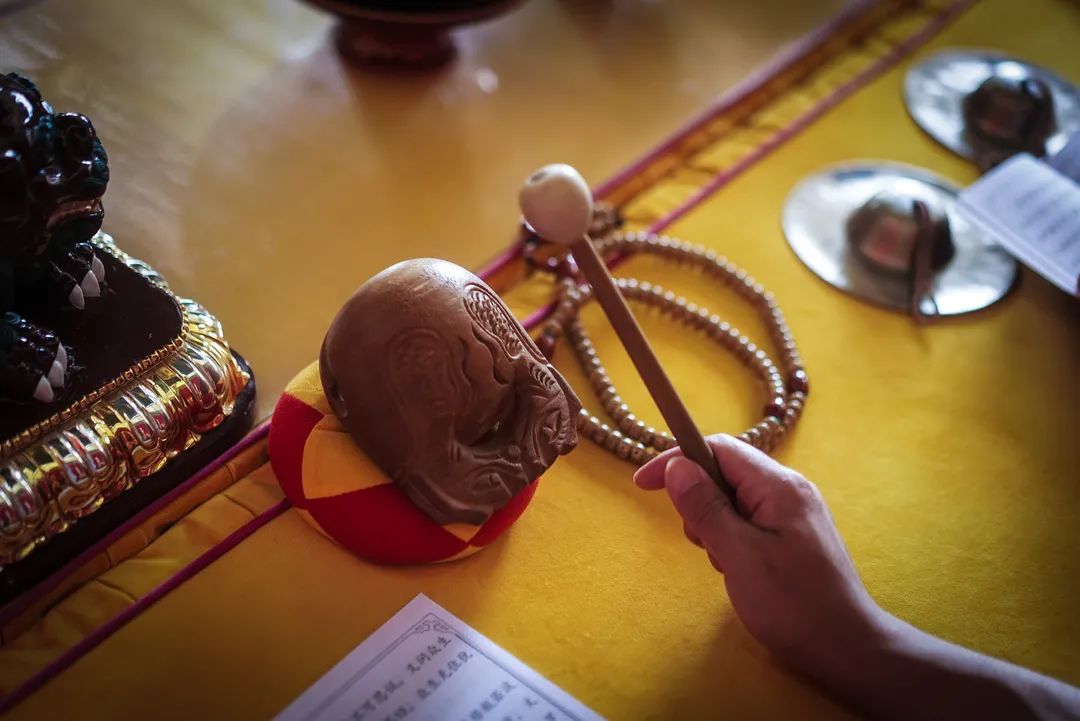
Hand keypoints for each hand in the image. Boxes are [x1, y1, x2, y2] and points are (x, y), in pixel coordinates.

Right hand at [634, 434, 885, 678]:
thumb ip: (706, 508)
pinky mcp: (794, 535)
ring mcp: (794, 512)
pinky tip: (739, 569)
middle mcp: (789, 489)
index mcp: (779, 486)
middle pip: (726, 472)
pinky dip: (732, 538)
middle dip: (699, 501)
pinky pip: (749, 520)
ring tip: (726, 564)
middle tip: (701, 543)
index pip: (719, 448)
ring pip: (735, 499)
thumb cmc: (793, 605)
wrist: (847, 648)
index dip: (677, 460)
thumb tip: (676, 466)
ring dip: (715, 525)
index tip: (643, 485)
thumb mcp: (740, 556)